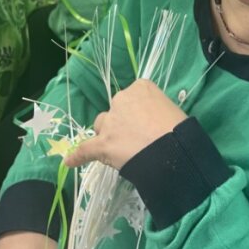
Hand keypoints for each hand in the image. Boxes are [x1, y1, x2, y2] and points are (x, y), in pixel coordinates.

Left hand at [64, 79, 186, 169]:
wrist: (174, 150)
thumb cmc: (179, 129)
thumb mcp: (171, 109)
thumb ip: (154, 110)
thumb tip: (151, 123)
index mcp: (141, 87)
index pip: (133, 96)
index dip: (138, 111)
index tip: (147, 122)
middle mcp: (122, 99)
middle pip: (115, 111)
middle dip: (122, 122)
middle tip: (139, 138)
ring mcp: (111, 122)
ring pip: (102, 126)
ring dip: (108, 135)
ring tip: (123, 151)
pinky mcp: (103, 144)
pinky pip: (85, 150)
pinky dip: (77, 156)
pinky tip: (69, 162)